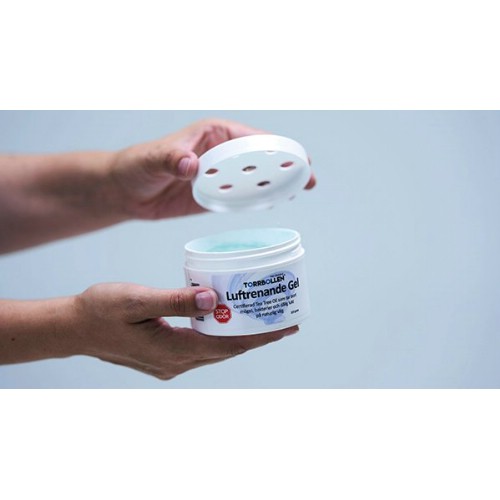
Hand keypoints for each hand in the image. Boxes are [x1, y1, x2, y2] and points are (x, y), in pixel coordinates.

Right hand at [72, 283, 297, 379]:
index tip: (286, 328)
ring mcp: (170, 363)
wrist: (74, 328)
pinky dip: (219, 337)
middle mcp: (176, 362)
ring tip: (260, 319)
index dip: (260, 337)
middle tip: (282, 320)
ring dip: (239, 337)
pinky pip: (202, 348)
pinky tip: (223, 322)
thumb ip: (175, 300)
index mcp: (174, 349)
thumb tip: (213, 299)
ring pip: (215, 350)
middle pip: (228, 350)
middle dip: (257, 337)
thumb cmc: (101, 310)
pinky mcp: (164, 357)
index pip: (229, 345)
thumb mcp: (137, 300)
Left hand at [109, 118, 315, 219]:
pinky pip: (241, 196)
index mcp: (212, 134)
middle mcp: (221, 152)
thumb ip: (172, 159)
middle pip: (260, 157)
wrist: (126, 191)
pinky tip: (273, 205)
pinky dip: (257, 200)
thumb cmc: (137, 165)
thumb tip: (191, 164)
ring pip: (254, 176)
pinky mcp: (215, 194)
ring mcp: (220, 174)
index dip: (276, 147)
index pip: (251, 137)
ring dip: (275, 183)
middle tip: (307, 179)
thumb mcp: (152, 159)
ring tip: (298, 192)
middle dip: (285, 165)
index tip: (297, 157)